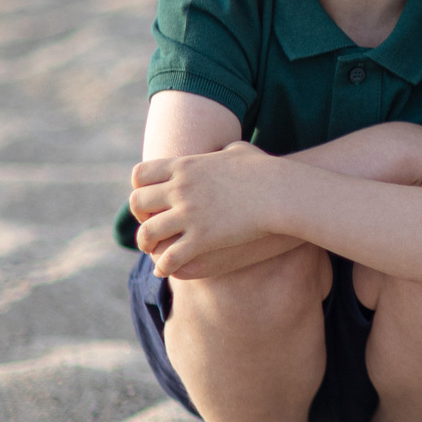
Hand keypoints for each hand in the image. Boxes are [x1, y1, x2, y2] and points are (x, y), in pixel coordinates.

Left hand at [130, 141, 284, 275]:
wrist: (283, 192)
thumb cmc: (269, 171)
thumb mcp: (242, 152)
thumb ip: (226, 151)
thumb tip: (228, 150)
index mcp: (185, 165)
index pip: (140, 174)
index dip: (139, 188)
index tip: (149, 201)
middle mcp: (180, 188)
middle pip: (137, 203)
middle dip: (140, 217)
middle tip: (148, 226)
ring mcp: (189, 214)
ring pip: (147, 233)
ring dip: (146, 244)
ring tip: (151, 251)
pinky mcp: (202, 238)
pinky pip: (169, 257)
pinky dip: (163, 266)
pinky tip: (165, 270)